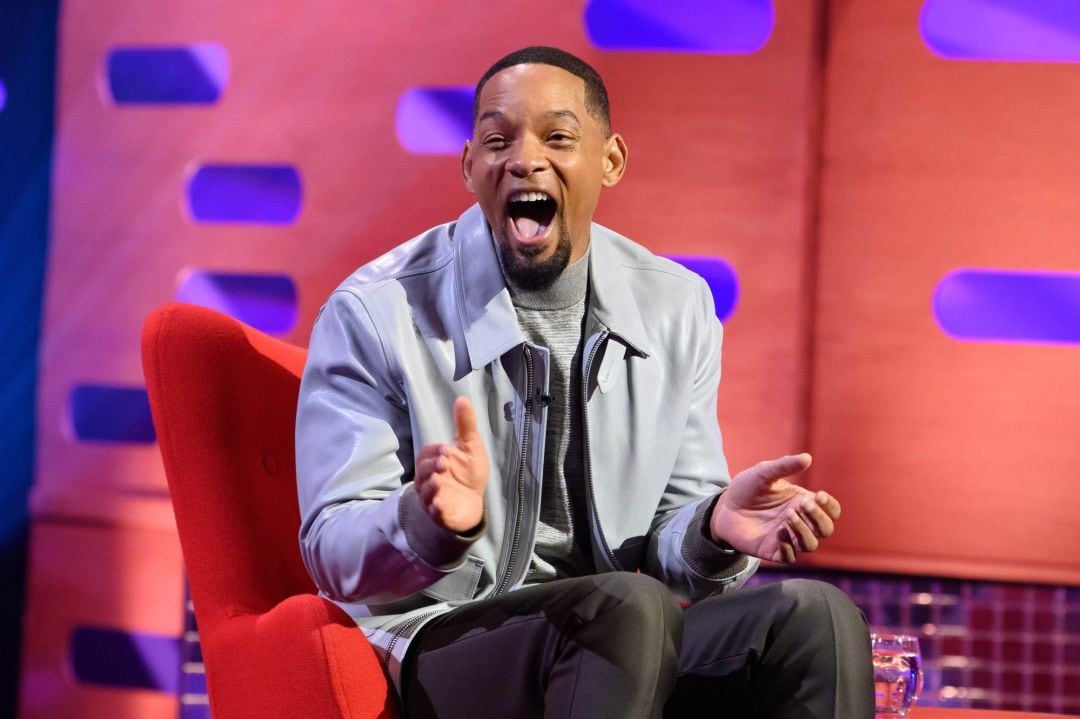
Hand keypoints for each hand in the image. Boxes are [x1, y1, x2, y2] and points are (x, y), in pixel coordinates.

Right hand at [413, 397, 489, 532]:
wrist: (473, 502)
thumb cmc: (468, 472)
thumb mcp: (470, 446)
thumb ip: (465, 424)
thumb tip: (462, 398)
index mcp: (432, 462)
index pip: (425, 454)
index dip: (434, 451)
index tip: (447, 449)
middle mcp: (427, 480)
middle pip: (422, 472)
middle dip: (431, 466)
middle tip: (445, 462)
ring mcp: (432, 498)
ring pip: (425, 492)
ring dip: (431, 486)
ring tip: (439, 480)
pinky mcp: (440, 515)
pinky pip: (434, 512)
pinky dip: (436, 508)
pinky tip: (440, 503)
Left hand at [709, 453, 840, 563]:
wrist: (724, 507)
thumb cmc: (747, 489)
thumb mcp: (763, 473)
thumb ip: (783, 466)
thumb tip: (807, 457)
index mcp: (803, 503)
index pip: (831, 511)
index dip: (830, 506)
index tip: (819, 495)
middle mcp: (800, 522)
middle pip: (826, 529)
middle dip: (818, 517)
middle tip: (801, 504)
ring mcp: (788, 538)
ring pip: (811, 544)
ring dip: (804, 531)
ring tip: (788, 516)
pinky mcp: (773, 550)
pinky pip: (790, 557)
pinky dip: (788, 546)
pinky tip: (778, 531)